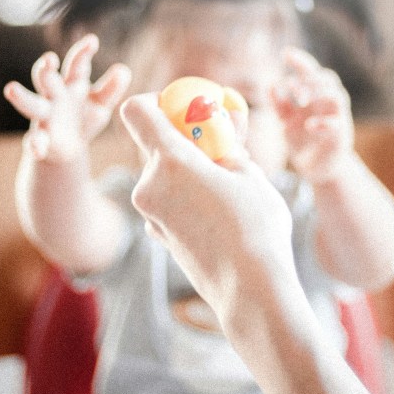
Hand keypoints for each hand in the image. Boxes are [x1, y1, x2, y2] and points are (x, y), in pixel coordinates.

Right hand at [4, 34, 131, 161]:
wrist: (69, 148)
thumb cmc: (84, 117)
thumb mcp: (101, 104)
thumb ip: (111, 89)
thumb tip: (124, 70)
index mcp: (72, 84)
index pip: (76, 65)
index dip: (83, 52)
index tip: (92, 41)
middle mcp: (54, 96)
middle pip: (47, 79)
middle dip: (46, 69)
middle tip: (48, 60)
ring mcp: (45, 116)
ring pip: (31, 104)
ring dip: (22, 97)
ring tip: (10, 89)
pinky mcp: (40, 139)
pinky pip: (34, 140)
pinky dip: (34, 144)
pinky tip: (37, 148)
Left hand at [119, 93, 295, 323]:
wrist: (250, 291)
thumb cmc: (256, 228)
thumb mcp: (250, 174)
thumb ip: (228, 144)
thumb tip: (224, 122)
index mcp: (171, 162)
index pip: (137, 111)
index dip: (156, 102)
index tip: (183, 109)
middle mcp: (149, 185)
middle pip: (153, 143)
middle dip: (182, 138)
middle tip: (218, 144)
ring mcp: (149, 214)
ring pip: (162, 174)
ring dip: (187, 169)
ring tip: (227, 183)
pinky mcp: (157, 235)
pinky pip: (166, 200)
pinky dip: (185, 195)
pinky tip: (217, 211)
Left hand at [271, 47, 354, 182]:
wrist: (318, 168)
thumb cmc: (303, 140)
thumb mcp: (286, 120)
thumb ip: (279, 104)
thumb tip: (270, 85)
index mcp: (315, 95)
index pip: (311, 71)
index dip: (301, 61)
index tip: (285, 53)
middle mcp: (329, 102)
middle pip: (327, 78)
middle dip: (309, 79)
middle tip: (291, 86)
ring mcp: (338, 117)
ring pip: (337, 96)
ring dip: (319, 94)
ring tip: (300, 100)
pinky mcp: (341, 135)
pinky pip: (337, 124)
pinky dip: (323, 122)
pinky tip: (308, 125)